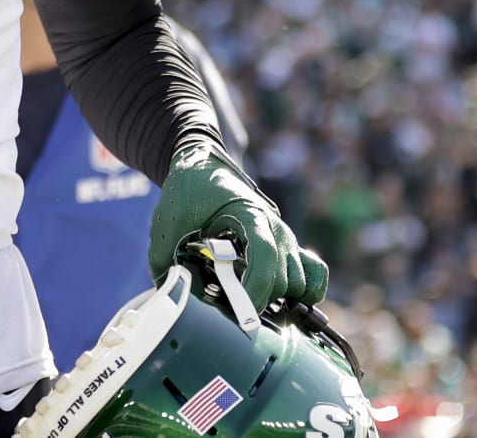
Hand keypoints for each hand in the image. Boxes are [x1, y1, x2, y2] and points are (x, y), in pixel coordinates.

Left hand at [148, 139, 327, 307]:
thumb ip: (163, 259)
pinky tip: (280, 300)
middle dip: (262, 300)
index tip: (242, 312)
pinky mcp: (285, 244)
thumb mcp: (169, 222)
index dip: (258, 290)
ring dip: (280, 298)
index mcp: (250, 216)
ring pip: (301, 280)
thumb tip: (165, 297)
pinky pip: (313, 271)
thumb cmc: (188, 189)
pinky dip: (305, 290)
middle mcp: (275, 226)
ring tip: (248, 302)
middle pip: (285, 278)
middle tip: (232, 308)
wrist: (202, 164)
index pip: (267, 258)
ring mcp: (284, 236)